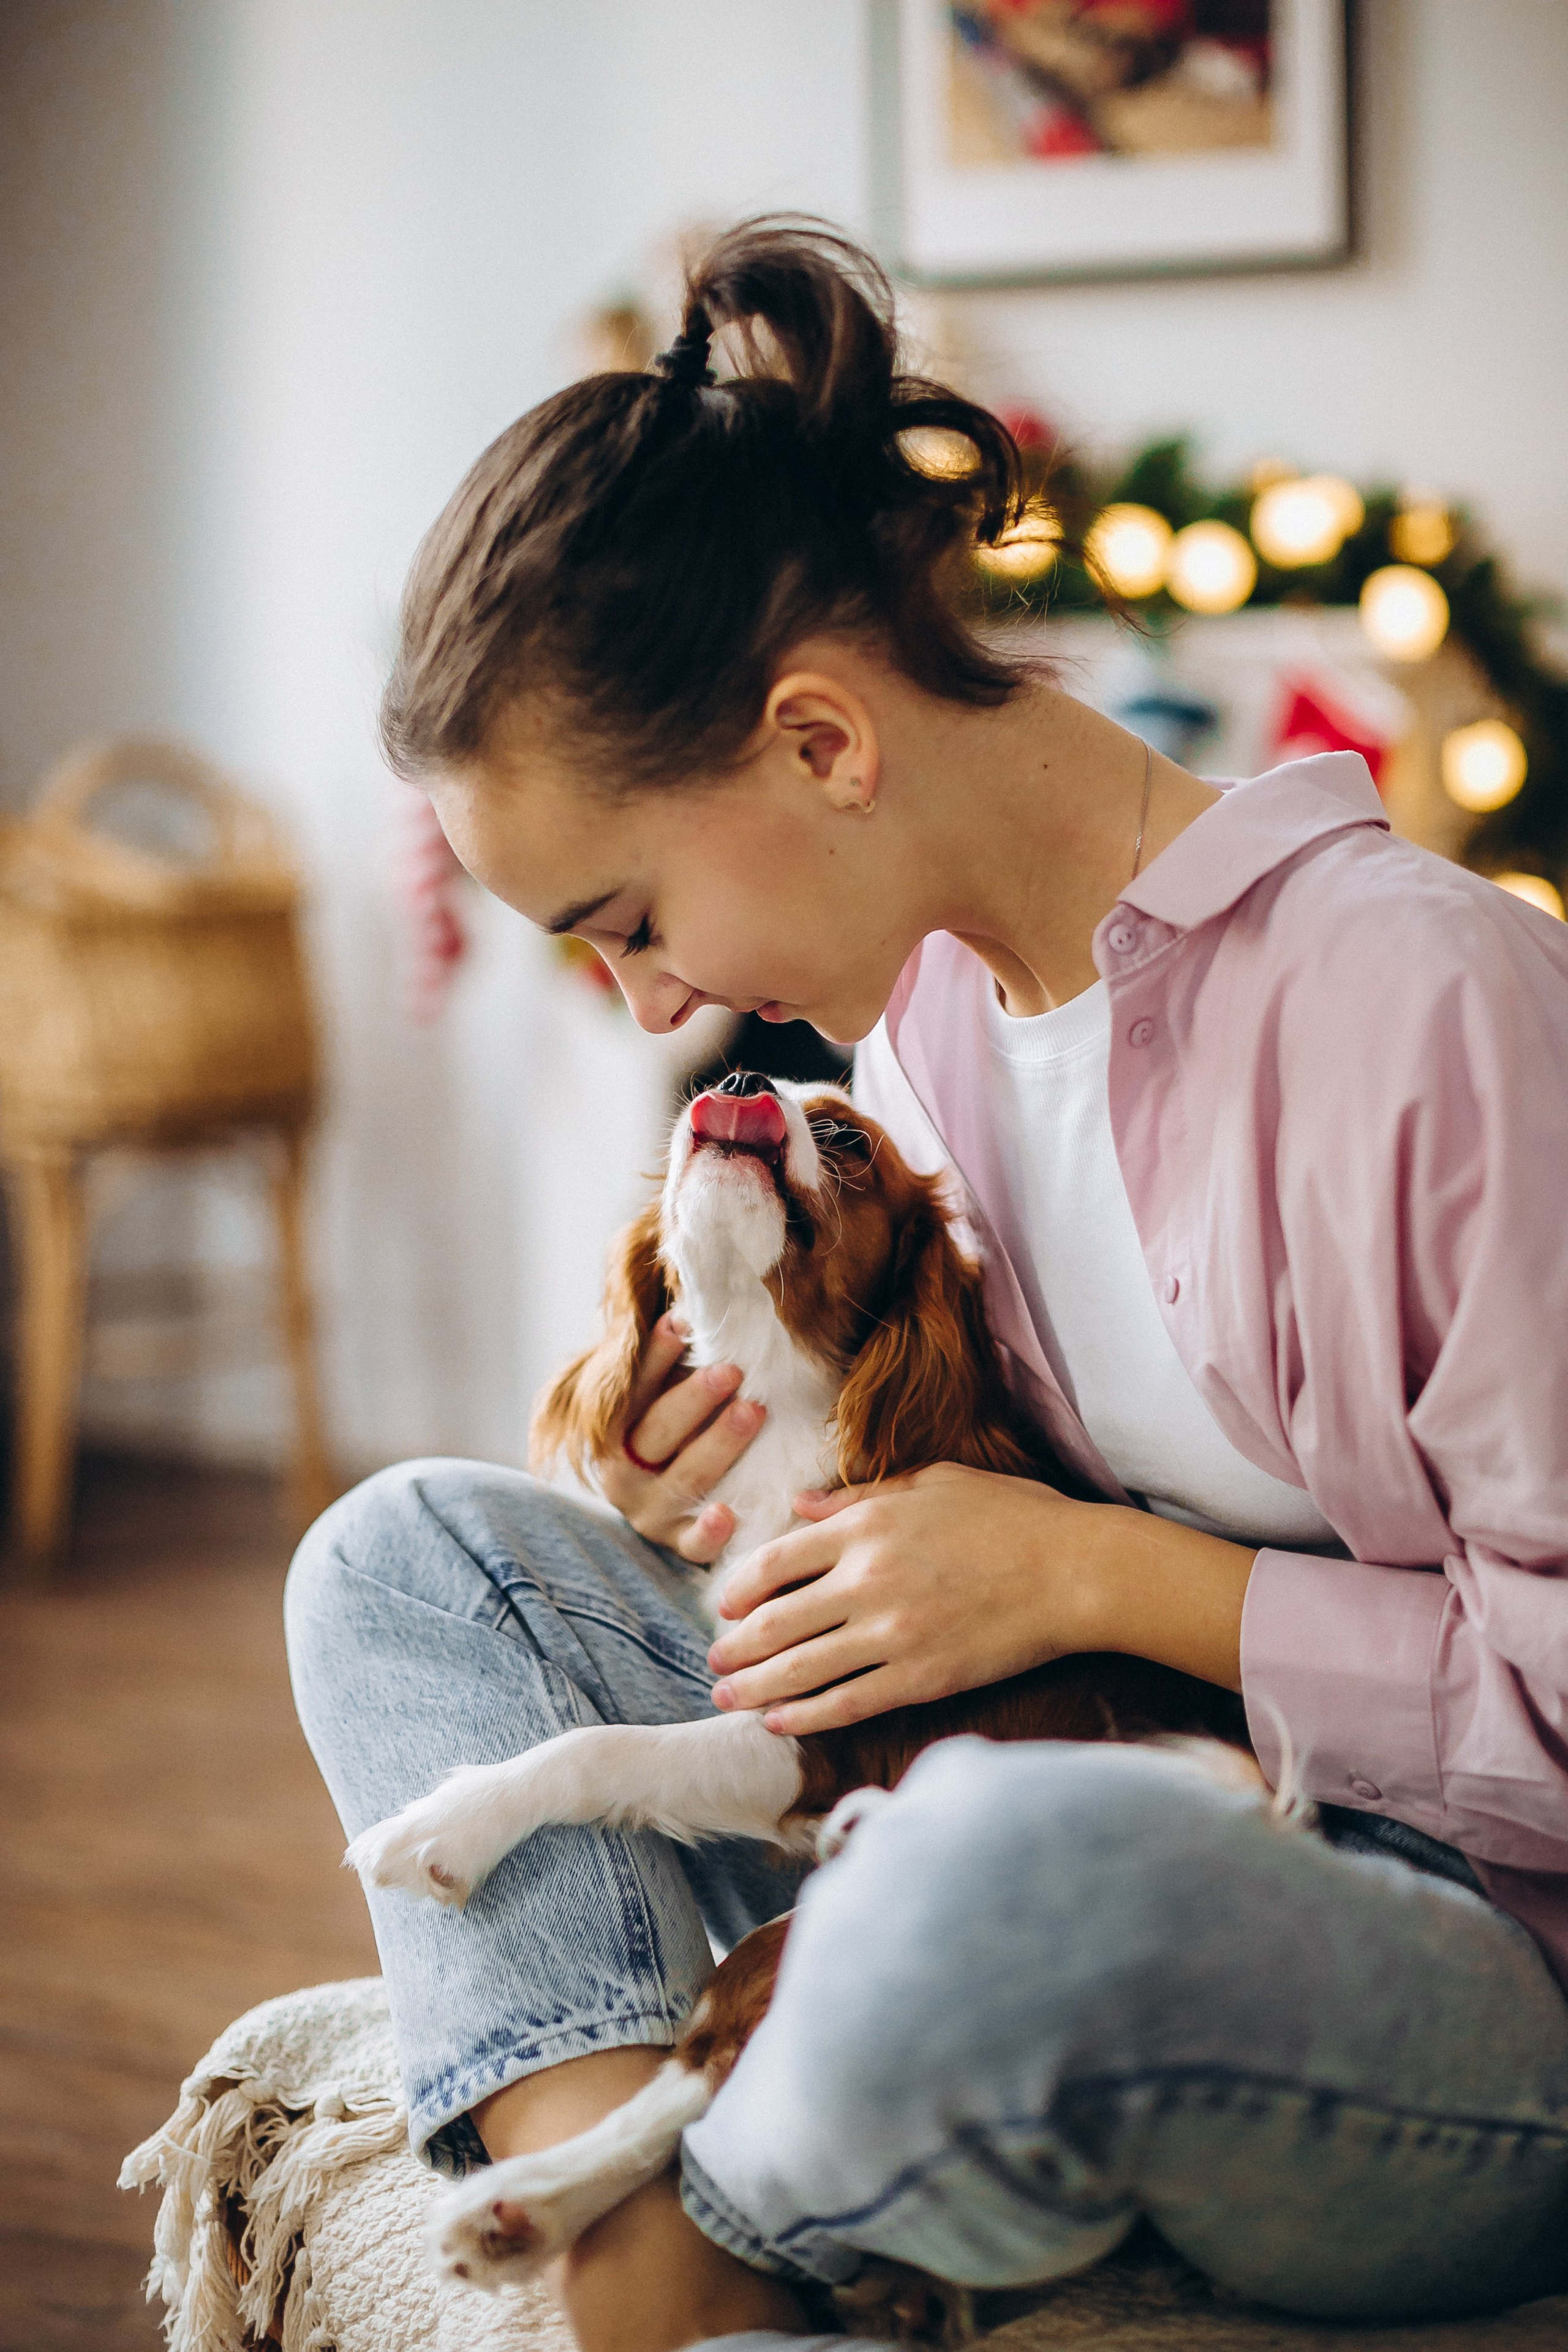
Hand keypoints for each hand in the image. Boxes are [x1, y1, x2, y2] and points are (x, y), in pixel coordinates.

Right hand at [596, 1314, 765, 1565]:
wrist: (666, 1507)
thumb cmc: (675, 1433)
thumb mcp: (661, 1397)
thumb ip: (670, 1363)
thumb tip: (695, 1303)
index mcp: (612, 1430)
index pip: (631, 1389)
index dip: (655, 1357)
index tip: (683, 1324)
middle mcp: (621, 1471)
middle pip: (657, 1432)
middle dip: (694, 1398)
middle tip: (732, 1370)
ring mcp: (649, 1511)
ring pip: (683, 1478)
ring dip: (718, 1444)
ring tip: (754, 1411)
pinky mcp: (678, 1543)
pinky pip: (693, 1543)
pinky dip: (708, 1531)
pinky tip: (728, 1514)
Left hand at [706, 1464, 1255, 1733]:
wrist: (1075, 1570)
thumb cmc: (1011, 1516)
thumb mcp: (932, 1482)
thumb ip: (858, 1495)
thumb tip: (802, 1504)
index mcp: (867, 1524)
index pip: (777, 1560)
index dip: (740, 1589)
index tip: (724, 1607)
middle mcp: (868, 1578)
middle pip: (777, 1621)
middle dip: (735, 1646)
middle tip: (714, 1661)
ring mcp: (893, 1632)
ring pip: (802, 1668)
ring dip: (756, 1687)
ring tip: (728, 1698)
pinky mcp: (921, 1676)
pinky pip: (848, 1703)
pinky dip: (806, 1716)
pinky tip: (780, 1724)